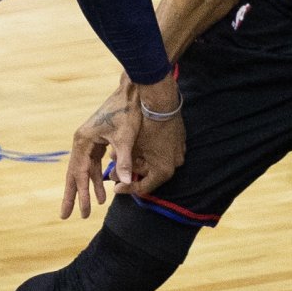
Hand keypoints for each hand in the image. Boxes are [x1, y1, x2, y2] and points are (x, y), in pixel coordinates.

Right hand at [62, 78, 138, 218]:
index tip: (79, 212)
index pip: (79, 173)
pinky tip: (101, 188)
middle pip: (73, 173)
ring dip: (87, 187)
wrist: (131, 92)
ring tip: (91, 207)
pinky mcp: (96, 140)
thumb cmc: (128, 113)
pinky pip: (92, 163)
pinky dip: (96, 176)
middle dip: (72, 195)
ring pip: (83, 169)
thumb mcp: (126, 138)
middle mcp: (81, 141)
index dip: (79, 194)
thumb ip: (124, 162)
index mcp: (84, 140)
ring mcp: (88, 140)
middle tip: (66, 215)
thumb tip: (125, 183)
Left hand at [125, 76, 185, 195]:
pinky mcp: (178, 142)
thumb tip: (115, 178)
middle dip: (129, 171)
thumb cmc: (144, 126)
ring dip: (137, 161)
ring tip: (120, 156)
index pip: (144, 187)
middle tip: (113, 171)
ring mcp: (178, 153)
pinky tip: (134, 146)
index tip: (115, 188)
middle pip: (148, 174)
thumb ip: (124, 165)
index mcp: (163, 170)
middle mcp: (174, 164)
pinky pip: (161, 152)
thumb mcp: (131, 148)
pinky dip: (147, 153)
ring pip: (153, 162)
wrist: (161, 103)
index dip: (128, 188)